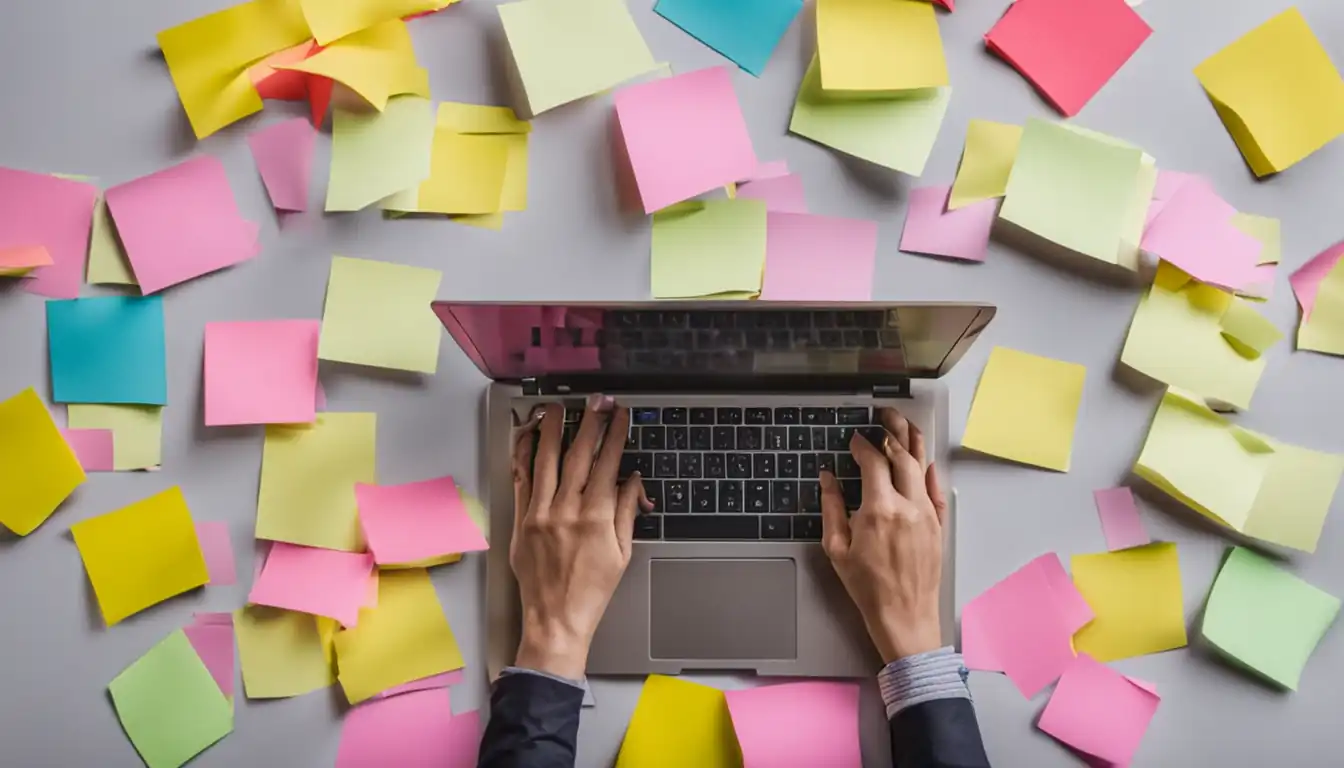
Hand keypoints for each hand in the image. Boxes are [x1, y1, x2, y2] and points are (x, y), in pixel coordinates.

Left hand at [509, 396, 648, 678]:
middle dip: (590, 423)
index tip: (620, 416)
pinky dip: (523, 457)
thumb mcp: (622, 552)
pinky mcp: (521, 522)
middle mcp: (566, 511)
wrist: (557, 620)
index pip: (608, 464)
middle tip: (596, 402)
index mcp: (596, 518)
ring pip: (546, 461)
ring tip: (557, 408)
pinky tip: (527, 438)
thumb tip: (633, 480)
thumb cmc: (592, 592)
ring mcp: (540, 514)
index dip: (615, 435)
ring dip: (552, 430)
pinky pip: (521, 481)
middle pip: (579, 455)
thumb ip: (627, 511)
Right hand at [820, 407, 948, 663]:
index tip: (854, 439)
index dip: (862, 445)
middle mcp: (907, 507)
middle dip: (890, 431)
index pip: (872, 461)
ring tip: (904, 424)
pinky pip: (936, 491)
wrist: (903, 616)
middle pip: (901, 456)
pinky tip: (926, 461)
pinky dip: (930, 472)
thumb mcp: (837, 548)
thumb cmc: (868, 587)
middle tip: (881, 417)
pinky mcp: (937, 526)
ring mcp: (926, 515)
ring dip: (913, 442)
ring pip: (922, 467)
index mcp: (879, 510)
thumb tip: (828, 479)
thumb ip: (832, 507)